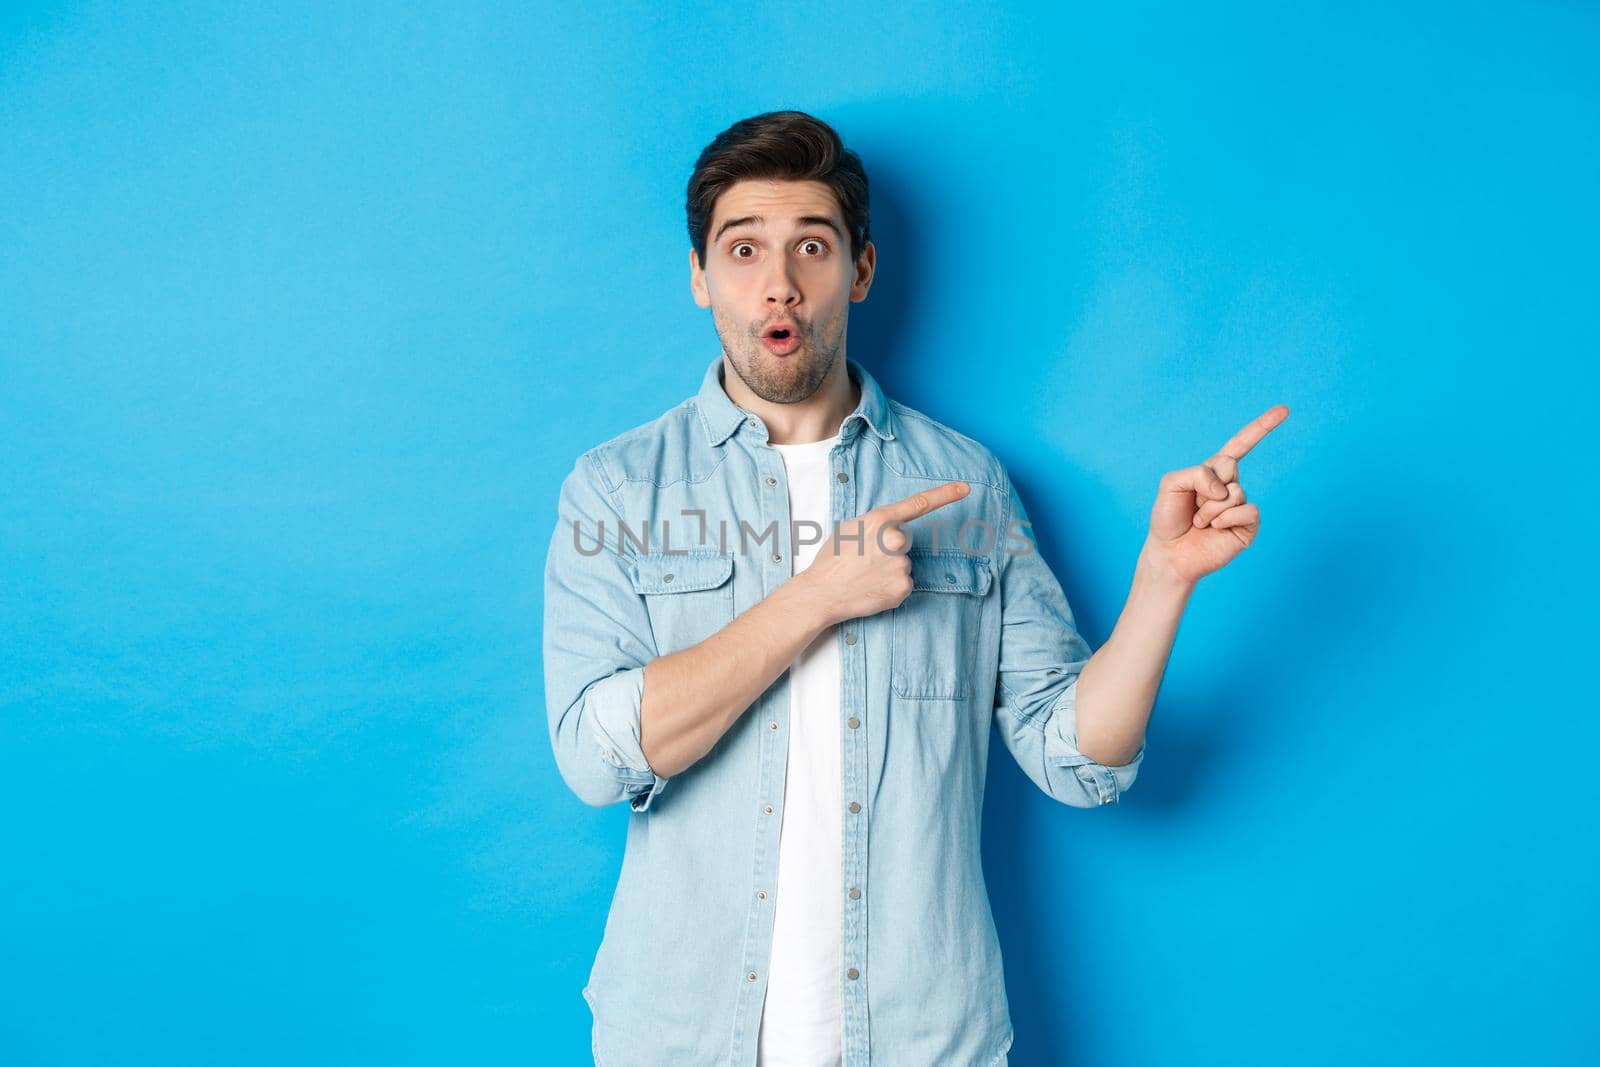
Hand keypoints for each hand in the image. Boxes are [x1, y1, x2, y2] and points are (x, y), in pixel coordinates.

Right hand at [795, 480, 970, 625]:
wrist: (821, 593)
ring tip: (864, 575)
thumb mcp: (850, 529)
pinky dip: (890, 587)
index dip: (945, 494)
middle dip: (888, 549)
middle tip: (864, 559)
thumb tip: (890, 531)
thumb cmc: (831, 560)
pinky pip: (904, 583)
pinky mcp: (903, 587)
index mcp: (879, 520)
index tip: (965, 488)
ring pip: (903, 564)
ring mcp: (901, 565)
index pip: (919, 504)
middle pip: (903, 541)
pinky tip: (872, 588)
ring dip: (888, 569)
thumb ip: (875, 525)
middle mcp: (895, 540)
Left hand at [1146, 405, 1287, 583]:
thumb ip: (1195, 473)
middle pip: (1230, 465)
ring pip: (1235, 491)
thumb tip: (1226, 488)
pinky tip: (1215, 529)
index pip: (1241, 444)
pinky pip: (1248, 510)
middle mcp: (1230, 486)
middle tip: (1195, 505)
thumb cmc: (1168, 518)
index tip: (1284, 410)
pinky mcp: (1248, 526)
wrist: (1169, 553)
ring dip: (1210, 508)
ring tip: (1200, 522)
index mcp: (1214, 471)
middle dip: (1206, 485)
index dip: (1262, 427)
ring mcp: (1241, 505)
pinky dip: (1226, 518)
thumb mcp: (1170, 484)